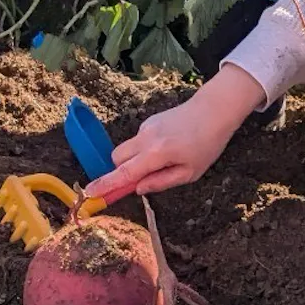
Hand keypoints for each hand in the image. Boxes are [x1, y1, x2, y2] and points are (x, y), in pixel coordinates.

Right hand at [85, 65, 262, 197]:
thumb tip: (138, 189)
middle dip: (121, 172)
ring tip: (163, 163)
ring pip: (126, 149)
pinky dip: (143, 150)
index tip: (90, 193)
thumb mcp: (190, 172)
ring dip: (134, 161)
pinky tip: (168, 148)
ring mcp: (145, 127)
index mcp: (156, 153)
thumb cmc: (207, 144)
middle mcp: (145, 138)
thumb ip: (161, 182)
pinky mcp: (149, 121)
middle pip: (116, 159)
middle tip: (138, 182)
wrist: (214, 110)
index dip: (106, 184)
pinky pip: (137, 141)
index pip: (124, 173)